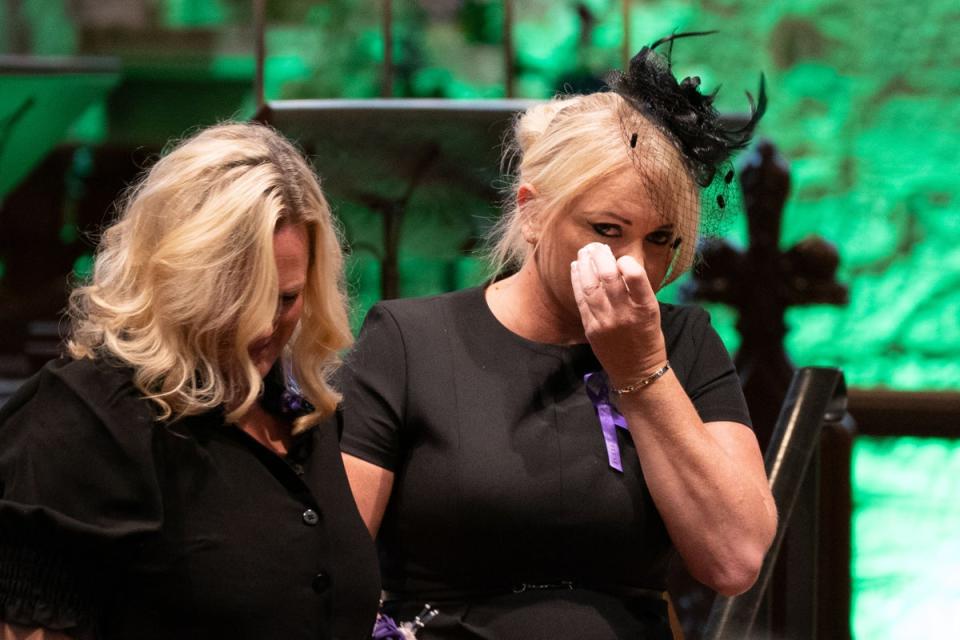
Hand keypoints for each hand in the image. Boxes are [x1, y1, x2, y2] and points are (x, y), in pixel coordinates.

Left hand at [570, 243, 667, 386]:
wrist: (637, 371)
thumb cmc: (648, 337)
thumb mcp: (653, 312)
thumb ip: (637, 289)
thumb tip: (618, 262)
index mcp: (646, 307)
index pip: (634, 274)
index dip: (625, 260)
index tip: (622, 259)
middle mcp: (625, 313)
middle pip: (607, 277)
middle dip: (600, 256)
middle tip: (598, 246)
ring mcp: (605, 322)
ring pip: (590, 286)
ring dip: (585, 265)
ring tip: (585, 252)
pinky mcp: (591, 328)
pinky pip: (581, 299)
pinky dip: (577, 280)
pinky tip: (576, 268)